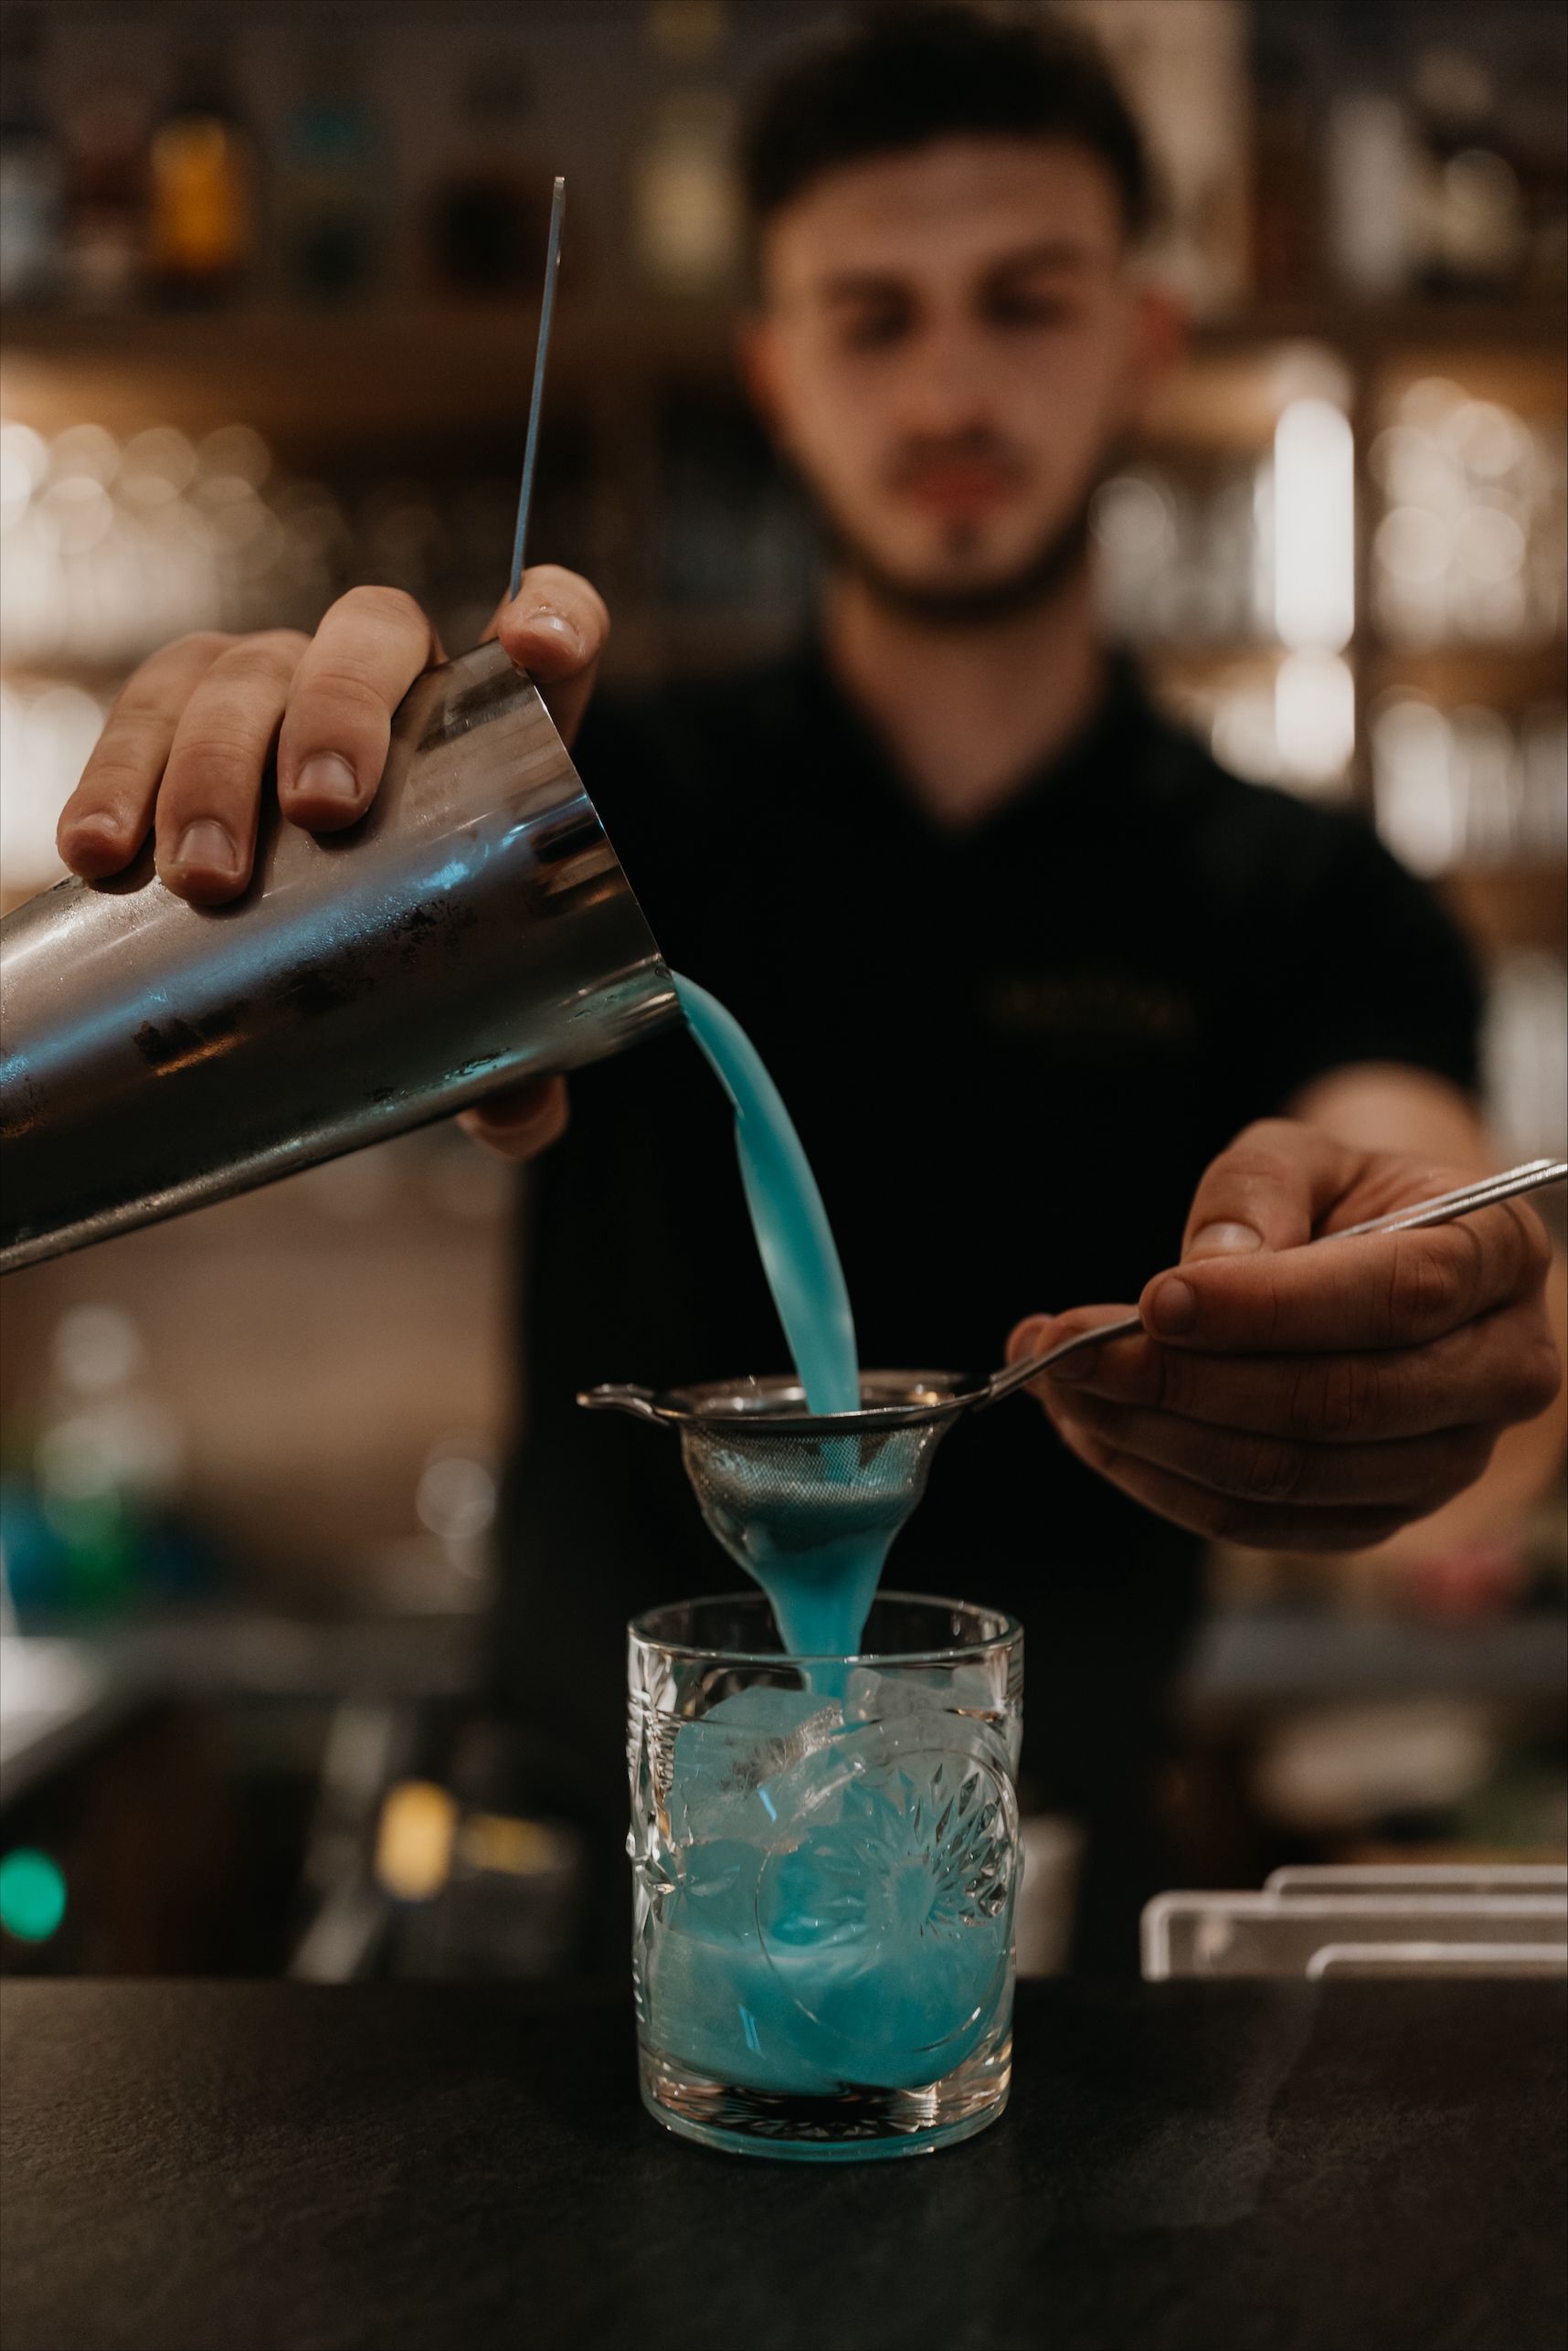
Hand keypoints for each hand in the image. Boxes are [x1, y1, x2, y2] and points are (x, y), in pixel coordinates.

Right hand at [55, 566, 607, 1163]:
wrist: (314, 917)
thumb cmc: (422, 938)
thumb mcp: (478, 995)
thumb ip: (517, 1057)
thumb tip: (518, 1122)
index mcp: (496, 723)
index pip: (555, 624)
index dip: (555, 615)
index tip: (539, 649)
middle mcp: (388, 675)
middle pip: (370, 634)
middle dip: (337, 712)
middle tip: (319, 813)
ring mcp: (279, 677)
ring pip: (242, 672)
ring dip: (213, 764)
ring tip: (198, 875)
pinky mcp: (185, 704)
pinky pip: (143, 710)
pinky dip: (114, 777)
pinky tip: (96, 853)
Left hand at [1006, 1120, 1560, 1552]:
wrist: (1368, 1263)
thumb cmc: (1340, 1200)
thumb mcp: (1301, 1155)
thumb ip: (1256, 1191)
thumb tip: (1208, 1272)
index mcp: (1498, 1258)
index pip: (1396, 1296)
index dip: (1267, 1306)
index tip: (1156, 1297)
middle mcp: (1500, 1372)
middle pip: (1337, 1403)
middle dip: (1183, 1379)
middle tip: (1066, 1349)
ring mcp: (1446, 1462)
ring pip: (1287, 1475)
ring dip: (1152, 1436)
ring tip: (1060, 1384)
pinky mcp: (1377, 1516)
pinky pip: (1259, 1524)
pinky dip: (1160, 1481)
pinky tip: (1093, 1428)